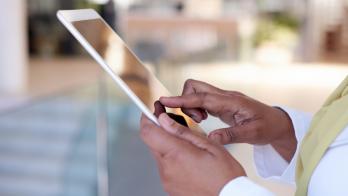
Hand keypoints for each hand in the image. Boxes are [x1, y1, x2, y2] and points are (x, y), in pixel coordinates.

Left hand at [140, 113, 245, 195]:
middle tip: (176, 124)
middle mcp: (166, 168)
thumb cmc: (225, 174)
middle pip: (152, 142)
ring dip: (168, 146)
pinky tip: (189, 161)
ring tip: (189, 148)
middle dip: (161, 131)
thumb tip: (163, 120)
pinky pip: (165, 167)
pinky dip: (172, 160)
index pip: (148, 131)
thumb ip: (183, 132)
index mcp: (176, 154)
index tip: (155, 110)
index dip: (147, 118)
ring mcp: (166, 180)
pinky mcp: (169, 187)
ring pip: (159, 154)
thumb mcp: (209, 146)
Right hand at [159, 79, 295, 161]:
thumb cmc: (267, 126)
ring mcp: (222, 98)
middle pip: (195, 87)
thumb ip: (231, 135)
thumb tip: (211, 138)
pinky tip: (202, 119)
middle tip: (195, 119)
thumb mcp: (252, 134)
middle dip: (185, 100)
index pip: (201, 97)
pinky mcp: (221, 103)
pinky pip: (201, 100)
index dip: (182, 99)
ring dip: (191, 105)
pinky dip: (196, 107)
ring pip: (197, 92)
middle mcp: (224, 96)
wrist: (277, 122)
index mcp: (231, 102)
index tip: (164, 100)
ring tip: (200, 121)